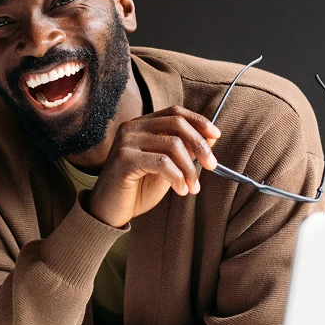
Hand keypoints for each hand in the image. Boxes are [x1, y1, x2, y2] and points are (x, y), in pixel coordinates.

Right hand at [86, 107, 220, 227]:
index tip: (215, 136)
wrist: (109, 212)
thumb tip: (211, 138)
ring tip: (193, 187)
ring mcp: (126, 142)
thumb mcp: (166, 168)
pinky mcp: (124, 159)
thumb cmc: (136, 190)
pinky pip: (162, 163)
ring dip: (190, 169)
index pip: (174, 112)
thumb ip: (184, 152)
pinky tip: (181, 190)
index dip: (198, 121)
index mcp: (141, 125)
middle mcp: (131, 128)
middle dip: (200, 145)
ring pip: (172, 145)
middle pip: (177, 125)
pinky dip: (177, 177)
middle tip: (211, 166)